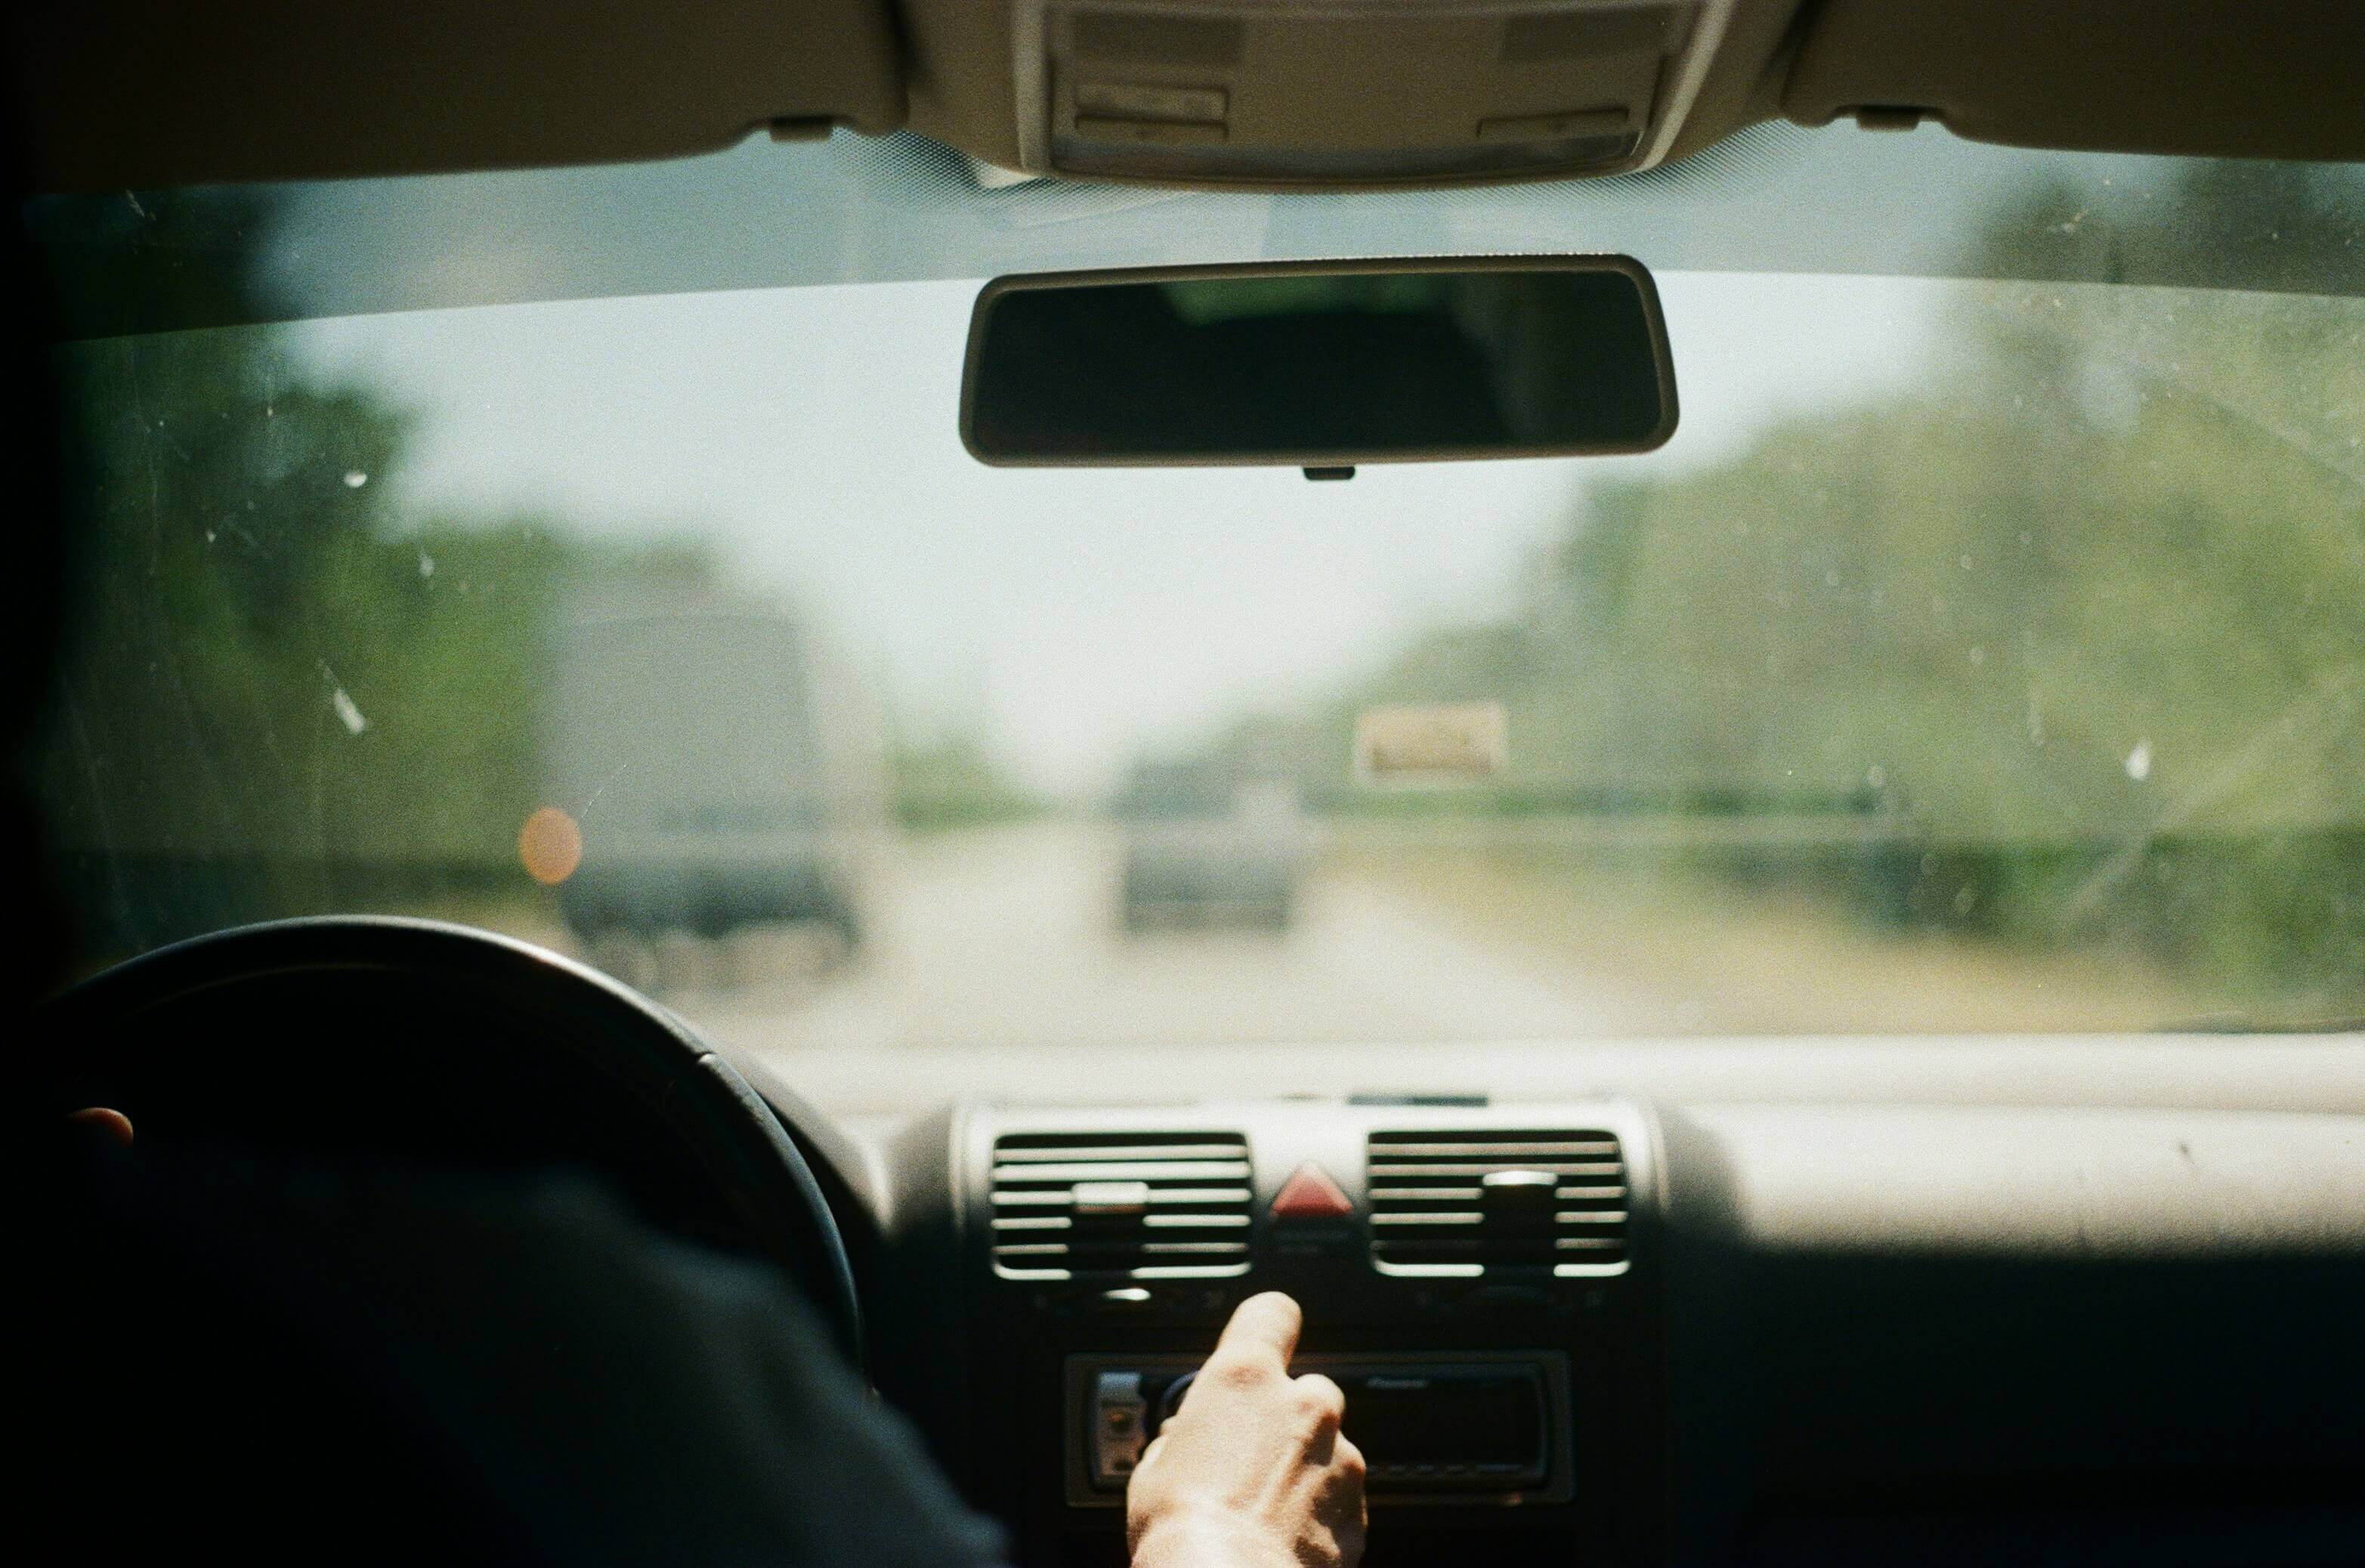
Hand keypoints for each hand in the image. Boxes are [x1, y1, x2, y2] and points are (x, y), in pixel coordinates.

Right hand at [1127, 1292, 1365, 1567]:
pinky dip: (1319, 1516)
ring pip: (1329, 1450)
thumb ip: (1186, 1436)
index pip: (1272, 1313)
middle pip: (1307, 1390)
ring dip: (1303, 1473)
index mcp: (1246, 1380)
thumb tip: (1187, 1444)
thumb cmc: (1182, 1529)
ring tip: (1262, 1515)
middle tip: (1248, 1461)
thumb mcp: (1155, 1466)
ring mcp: (1339, 1459)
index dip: (1266, 1328)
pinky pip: (1341, 1502)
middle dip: (1285, 1420)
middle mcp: (1304, 1406)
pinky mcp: (1358, 1511)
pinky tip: (1282, 1541)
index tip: (1261, 1344)